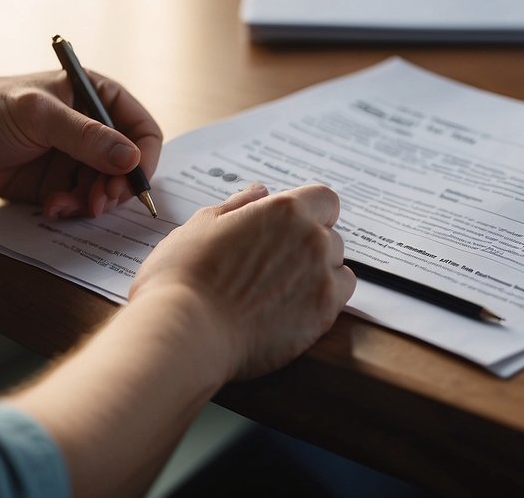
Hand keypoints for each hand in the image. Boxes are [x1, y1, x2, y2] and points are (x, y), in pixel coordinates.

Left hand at [0, 71, 161, 217]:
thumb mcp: (37, 116)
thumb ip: (85, 136)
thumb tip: (130, 158)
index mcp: (96, 96)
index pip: (141, 129)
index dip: (144, 158)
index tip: (132, 183)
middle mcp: (90, 127)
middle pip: (126, 166)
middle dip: (115, 188)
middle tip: (97, 205)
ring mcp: (72, 158)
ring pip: (103, 190)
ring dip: (89, 203)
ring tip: (62, 206)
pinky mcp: (53, 183)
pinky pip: (77, 204)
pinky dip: (69, 210)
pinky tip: (50, 208)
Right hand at [129, 183, 354, 379]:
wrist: (186, 330)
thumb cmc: (184, 275)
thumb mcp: (202, 224)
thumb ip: (238, 205)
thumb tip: (259, 192)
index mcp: (285, 210)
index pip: (324, 200)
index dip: (310, 211)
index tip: (292, 226)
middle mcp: (312, 240)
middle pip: (331, 235)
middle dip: (310, 245)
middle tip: (275, 263)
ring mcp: (321, 279)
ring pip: (338, 268)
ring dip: (319, 273)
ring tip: (281, 289)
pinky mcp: (323, 316)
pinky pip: (339, 299)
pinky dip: (322, 301)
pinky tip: (290, 309)